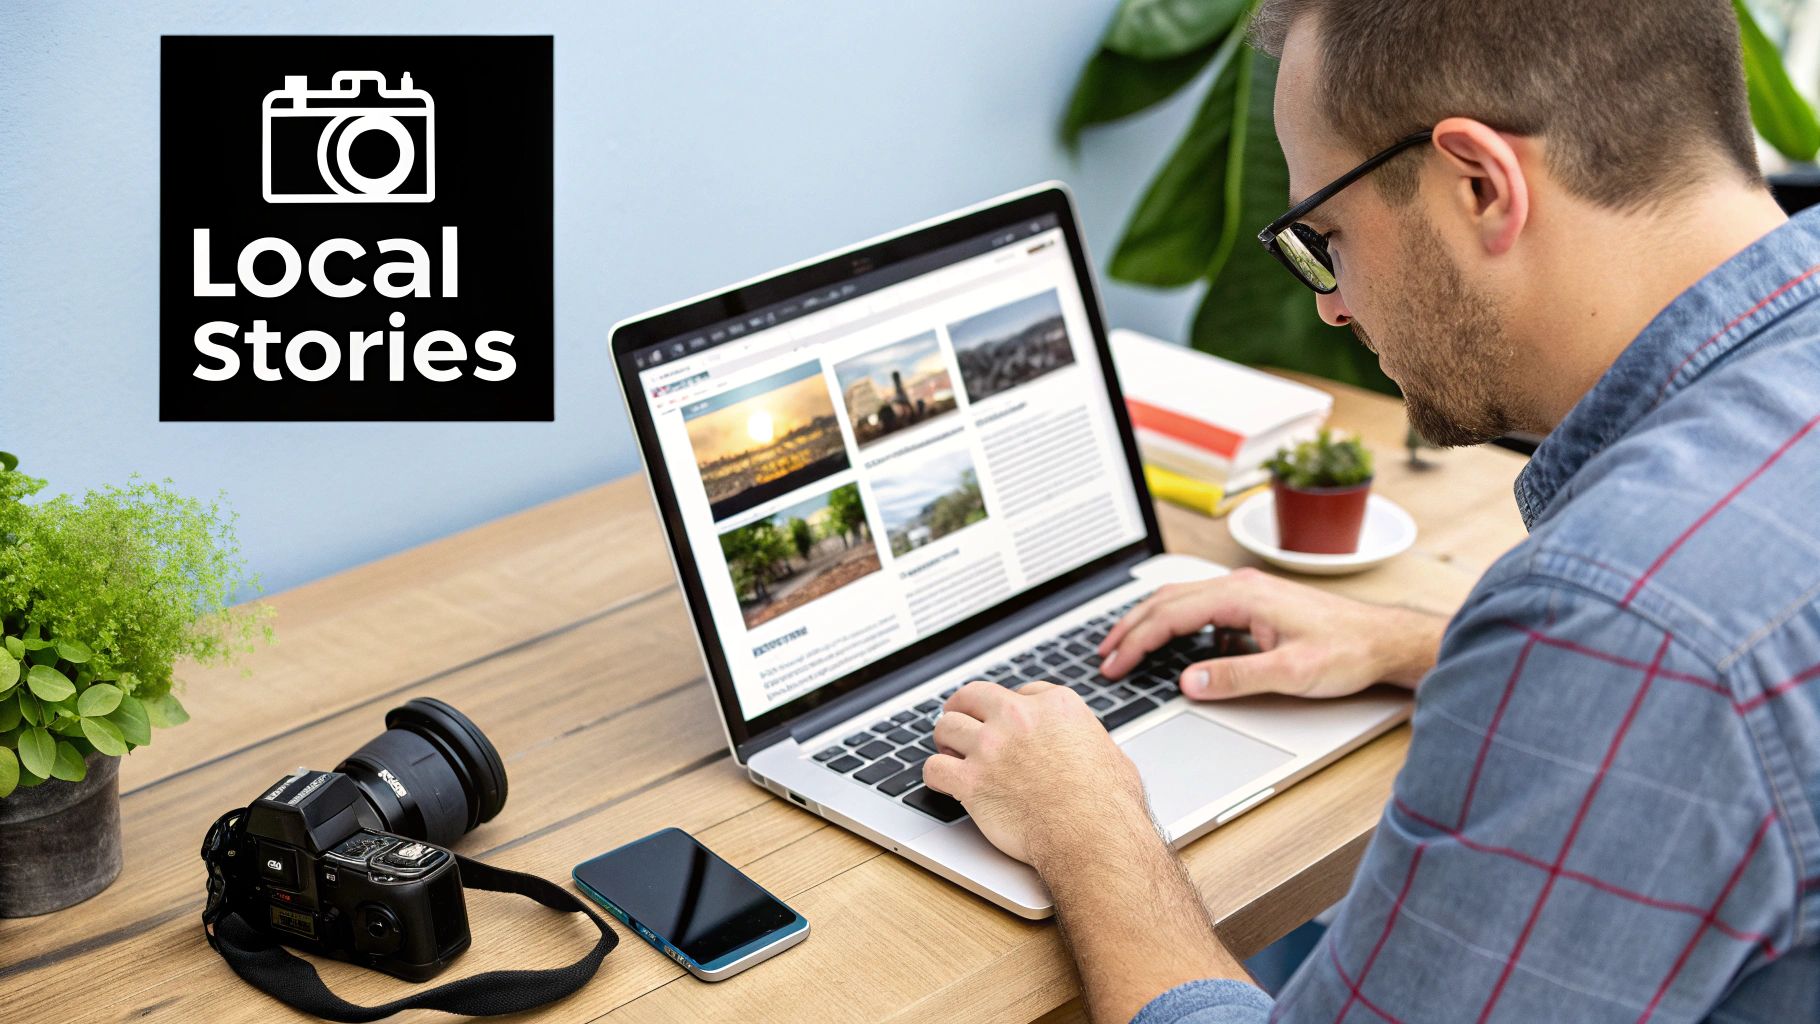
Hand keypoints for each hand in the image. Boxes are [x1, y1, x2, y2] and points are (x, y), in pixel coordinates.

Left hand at [921, 680, 1152, 866]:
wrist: (1092, 837)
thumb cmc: (1108, 806)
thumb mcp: (1111, 754)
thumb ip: (1088, 741)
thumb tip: (1087, 749)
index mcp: (1056, 706)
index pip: (1020, 692)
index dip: (1010, 708)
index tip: (1006, 720)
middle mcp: (1018, 718)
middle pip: (974, 696)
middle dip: (964, 707)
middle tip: (960, 718)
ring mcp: (991, 747)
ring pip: (946, 726)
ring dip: (945, 740)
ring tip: (949, 752)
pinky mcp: (971, 780)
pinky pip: (934, 768)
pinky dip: (935, 775)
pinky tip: (943, 781)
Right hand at [1097, 567, 1443, 699]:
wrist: (1383, 640)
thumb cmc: (1347, 651)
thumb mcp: (1292, 673)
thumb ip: (1236, 677)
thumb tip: (1188, 682)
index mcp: (1242, 595)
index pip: (1170, 615)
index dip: (1136, 641)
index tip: (1113, 664)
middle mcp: (1240, 586)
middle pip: (1166, 601)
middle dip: (1129, 628)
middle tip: (1103, 656)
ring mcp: (1246, 592)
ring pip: (1180, 600)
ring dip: (1148, 622)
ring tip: (1123, 645)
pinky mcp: (1253, 604)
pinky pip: (1199, 607)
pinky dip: (1172, 621)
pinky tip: (1170, 643)